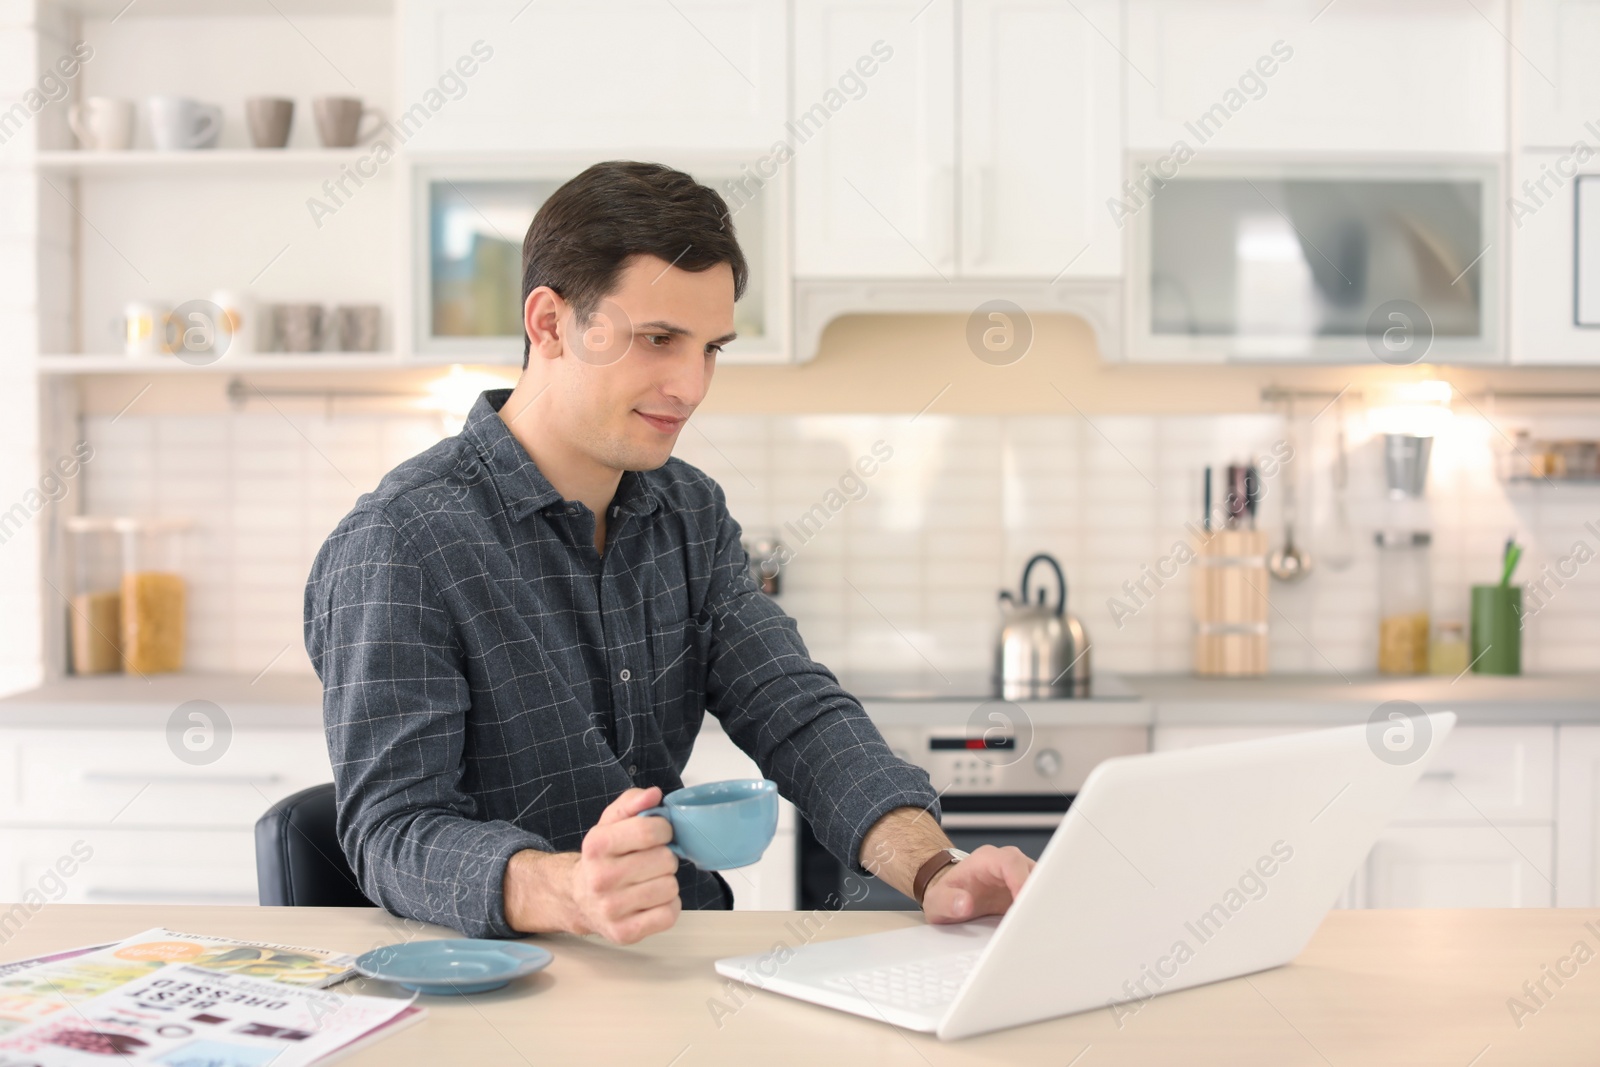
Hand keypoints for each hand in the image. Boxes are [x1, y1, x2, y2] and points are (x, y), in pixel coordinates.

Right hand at [566, 786, 681, 943]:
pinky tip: (652, 900)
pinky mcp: (624, 933)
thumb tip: (654, 795)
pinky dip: (668, 906)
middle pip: (665, 860)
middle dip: (665, 857)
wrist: (580, 898)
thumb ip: (632, 802)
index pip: (650, 831)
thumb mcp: (610, 823)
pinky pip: (669, 915)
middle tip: (651, 860)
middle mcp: (600, 878)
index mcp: (597, 846)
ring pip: (670, 887)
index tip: (660, 833)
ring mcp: (611, 909)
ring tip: (649, 880)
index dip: (664, 829)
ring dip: (666, 882)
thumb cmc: (603, 858)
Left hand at [921, 845, 1033, 923]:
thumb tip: (965, 904)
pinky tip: (1038, 927)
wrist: (951, 896)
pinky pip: (1041, 896)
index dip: (1020, 881)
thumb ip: (948, 901)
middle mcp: (1007, 864)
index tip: (1022, 904)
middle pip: (1033, 871)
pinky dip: (1041, 910)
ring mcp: (1020, 876)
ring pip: (1042, 884)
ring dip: (1043, 903)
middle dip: (1039, 895)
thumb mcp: (937, 901)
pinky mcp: (1026, 891)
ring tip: (1038, 926)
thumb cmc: (946, 895)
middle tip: (1037, 920)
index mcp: (987, 860)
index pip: (1011, 862)